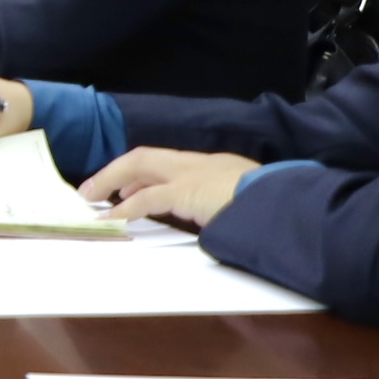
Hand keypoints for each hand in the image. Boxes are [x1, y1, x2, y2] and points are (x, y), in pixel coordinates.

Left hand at [80, 147, 259, 227]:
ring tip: (91, 199)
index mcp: (216, 165)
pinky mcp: (186, 191)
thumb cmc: (275, 204)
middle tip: (93, 189)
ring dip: (110, 182)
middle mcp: (200, 164)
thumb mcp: (251, 201)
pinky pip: (146, 199)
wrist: (286, 202)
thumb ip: (231, 205)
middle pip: (146, 158)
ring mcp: (192, 174)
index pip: (169, 164)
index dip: (143, 174)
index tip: (124, 187)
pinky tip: (112, 218)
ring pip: (139, 168)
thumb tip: (222, 220)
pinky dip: (126, 208)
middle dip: (117, 171)